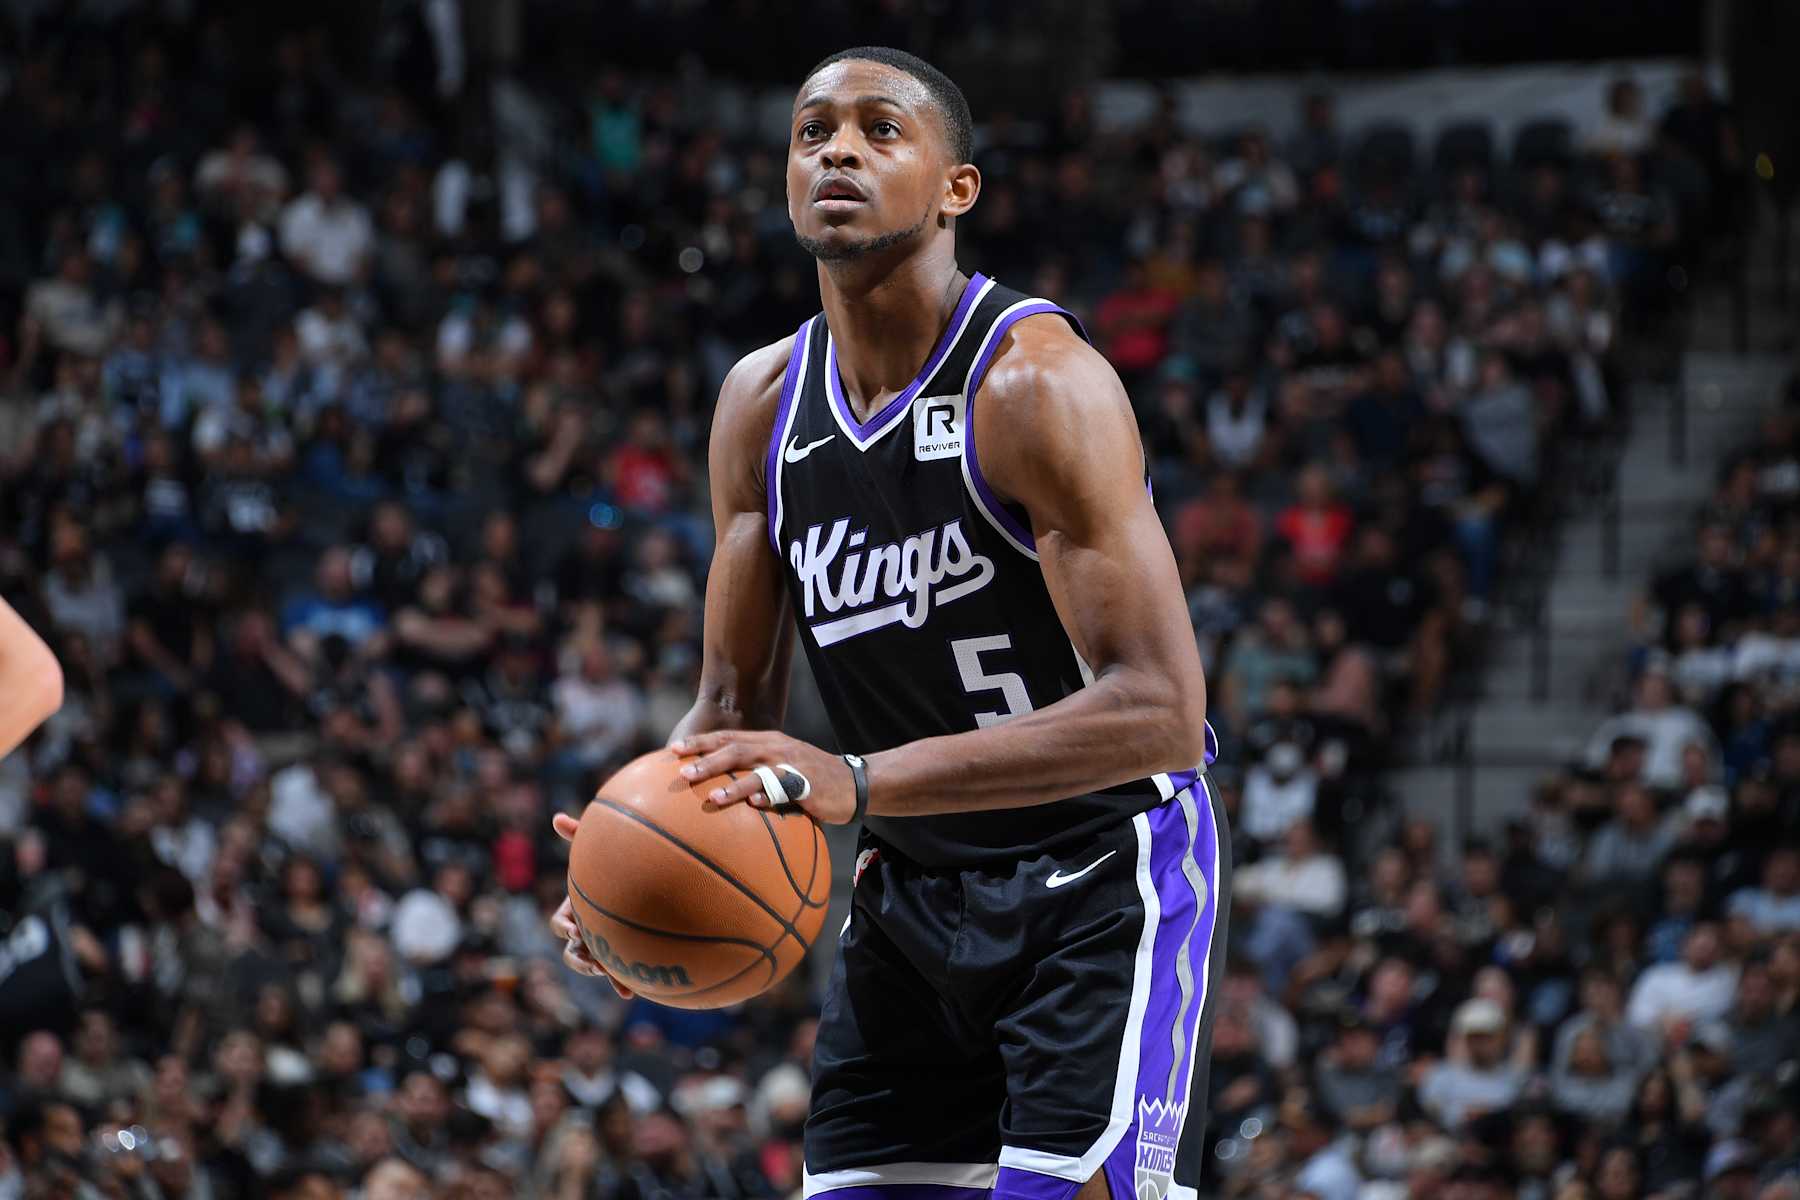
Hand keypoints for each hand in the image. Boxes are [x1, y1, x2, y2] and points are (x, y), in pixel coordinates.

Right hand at [549, 812, 633, 998]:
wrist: (645, 881)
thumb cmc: (618, 860)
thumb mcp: (598, 848)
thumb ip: (580, 835)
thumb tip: (556, 817)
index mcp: (578, 907)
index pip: (561, 922)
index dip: (565, 927)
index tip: (577, 928)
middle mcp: (588, 928)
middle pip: (572, 950)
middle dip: (579, 958)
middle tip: (592, 959)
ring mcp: (605, 942)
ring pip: (592, 964)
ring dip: (598, 972)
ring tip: (610, 975)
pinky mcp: (624, 953)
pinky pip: (619, 971)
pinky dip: (622, 981)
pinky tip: (634, 991)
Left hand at [671, 731, 857, 823]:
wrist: (853, 782)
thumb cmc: (810, 778)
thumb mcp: (781, 764)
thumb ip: (753, 769)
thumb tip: (716, 783)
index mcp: (767, 742)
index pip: (728, 737)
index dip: (701, 742)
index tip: (674, 751)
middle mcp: (777, 749)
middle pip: (736, 749)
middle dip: (708, 761)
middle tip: (684, 773)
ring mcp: (793, 766)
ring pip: (758, 772)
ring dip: (734, 785)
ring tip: (713, 798)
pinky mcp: (808, 786)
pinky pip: (785, 790)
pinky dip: (768, 796)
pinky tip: (754, 805)